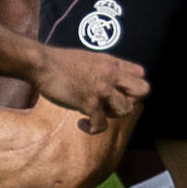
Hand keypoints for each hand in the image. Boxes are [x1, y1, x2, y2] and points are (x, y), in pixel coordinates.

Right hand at [30, 47, 148, 134]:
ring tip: (97, 113)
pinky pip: (101, 124)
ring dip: (113, 115)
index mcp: (112, 63)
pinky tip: (83, 124)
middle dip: (131, 100)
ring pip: (127, 109)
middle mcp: (111, 74)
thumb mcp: (89, 59)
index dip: (133, 85)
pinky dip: (93, 128)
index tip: (118, 91)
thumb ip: (103, 69)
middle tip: (113, 104)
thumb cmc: (60, 62)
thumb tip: (108, 81)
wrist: (42, 64)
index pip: (141, 73)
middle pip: (143, 90)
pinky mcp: (89, 102)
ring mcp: (102, 89)